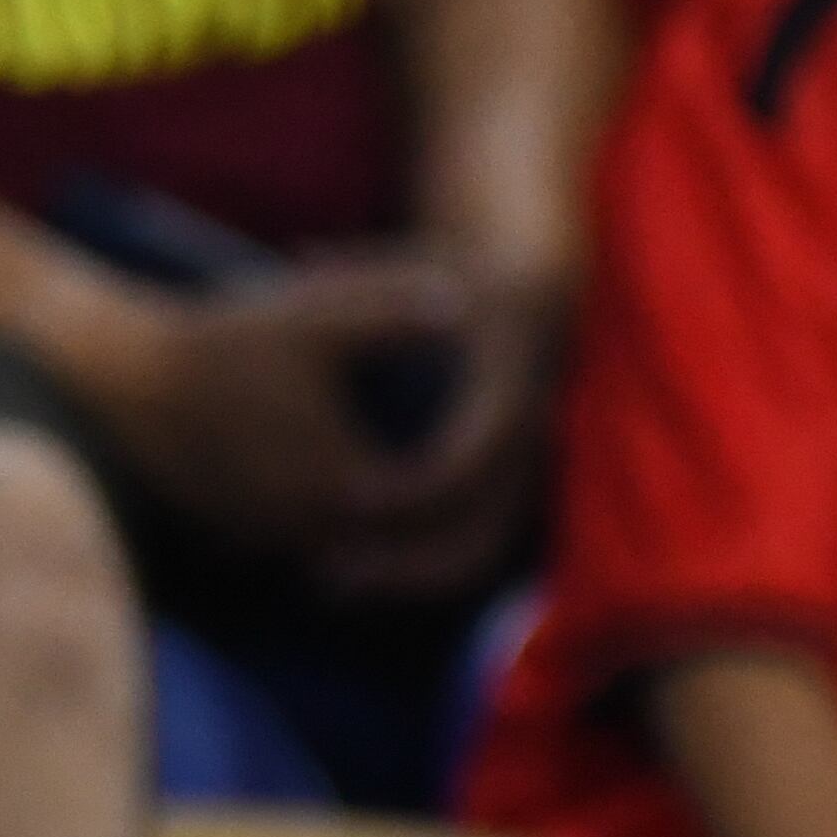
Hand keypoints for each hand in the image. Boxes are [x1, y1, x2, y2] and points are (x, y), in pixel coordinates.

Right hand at [79, 253, 472, 563]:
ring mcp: (268, 544)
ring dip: (385, 521)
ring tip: (416, 469)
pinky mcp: (235, 541)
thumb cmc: (220, 344)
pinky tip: (342, 469)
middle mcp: (309, 533)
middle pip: (401, 536)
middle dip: (435, 502)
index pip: (434, 494)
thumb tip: (462, 305)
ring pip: (353, 548)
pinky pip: (305, 542)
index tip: (488, 416)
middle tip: (471, 464)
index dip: (468, 457)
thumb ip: (395, 312)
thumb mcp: (316, 315)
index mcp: (346, 487)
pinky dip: (333, 519)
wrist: (124, 382)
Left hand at [316, 260, 566, 600]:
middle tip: (327, 568)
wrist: (528, 294)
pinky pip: (468, 551)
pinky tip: (349, 577)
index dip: (417, 482)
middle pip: (482, 519)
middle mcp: (529, 431)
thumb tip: (306, 253)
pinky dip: (413, 573)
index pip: (478, 447)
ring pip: (478, 549)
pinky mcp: (509, 494)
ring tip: (326, 583)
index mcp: (508, 373)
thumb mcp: (412, 266)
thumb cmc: (453, 275)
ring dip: (404, 576)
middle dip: (406, 552)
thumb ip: (357, 269)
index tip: (348, 498)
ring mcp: (526, 468)